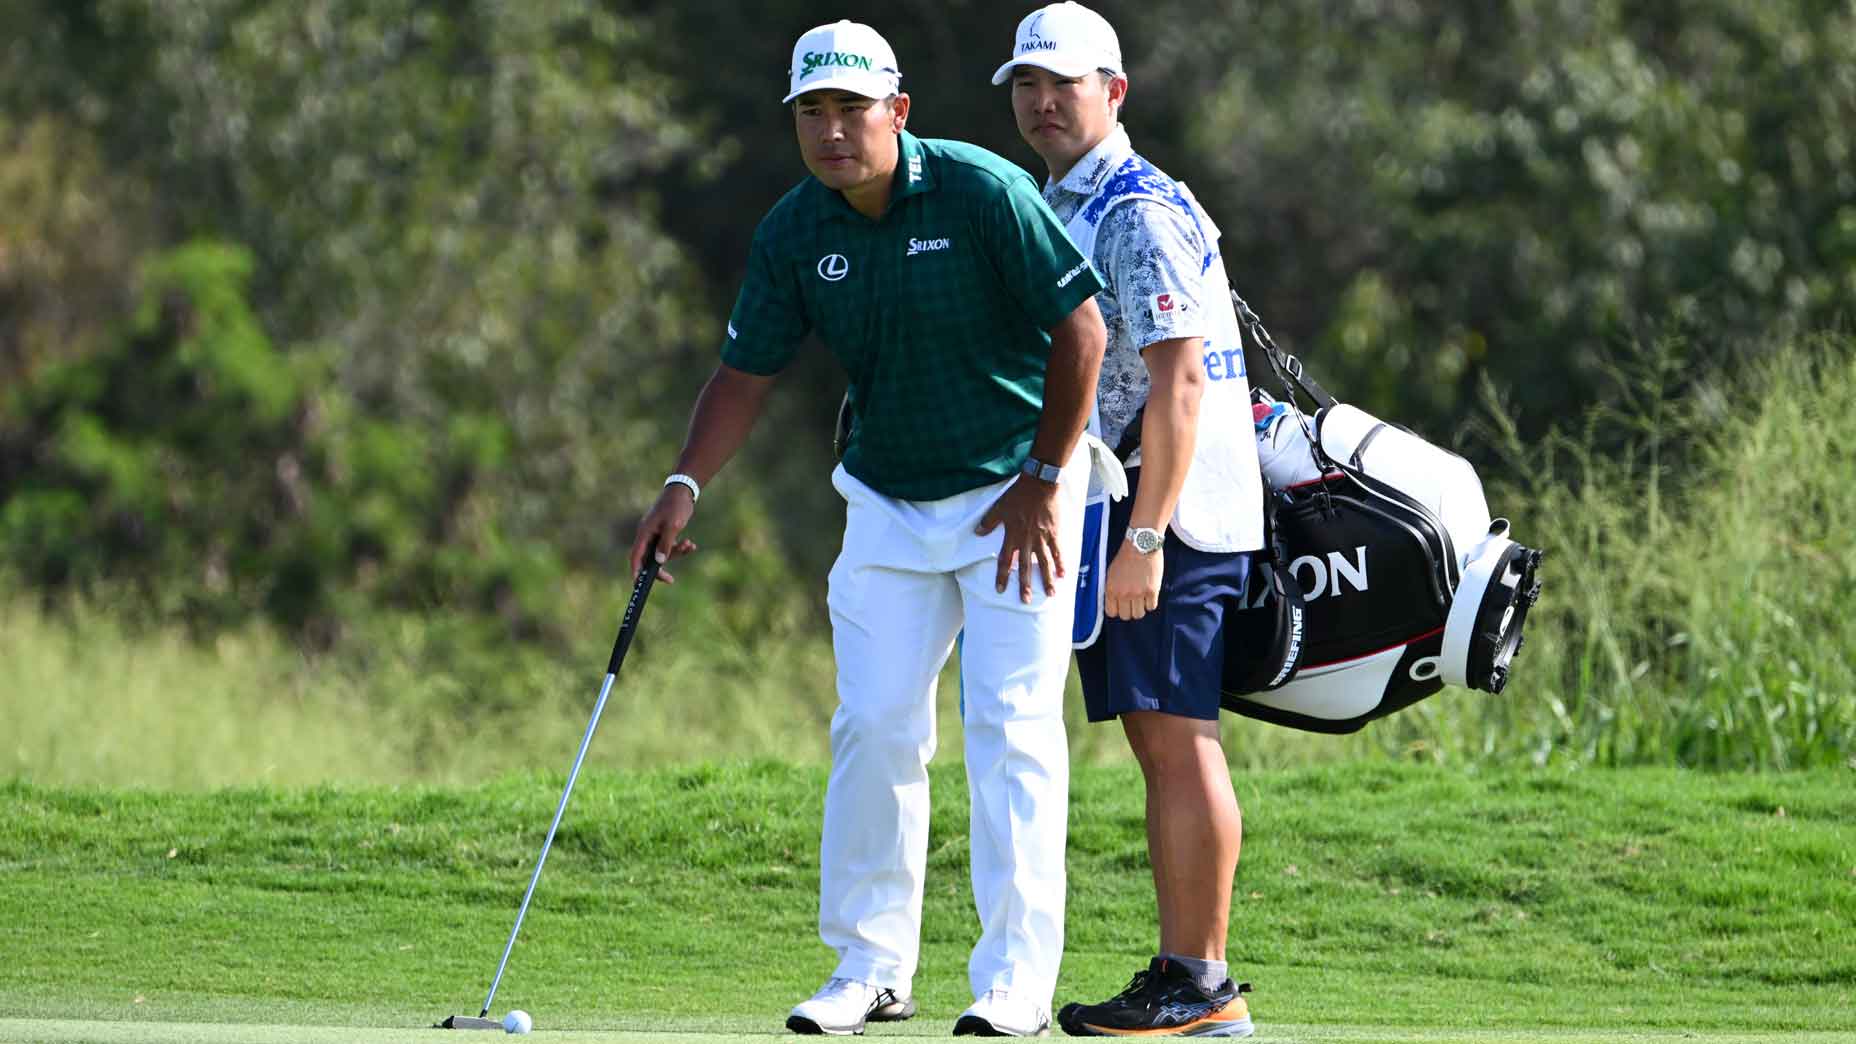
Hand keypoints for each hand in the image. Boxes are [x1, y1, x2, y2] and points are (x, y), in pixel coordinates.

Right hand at [628, 485, 698, 583]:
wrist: (683, 491)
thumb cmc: (675, 506)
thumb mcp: (673, 526)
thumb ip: (665, 544)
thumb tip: (659, 562)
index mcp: (644, 533)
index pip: (636, 556)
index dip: (636, 571)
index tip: (638, 584)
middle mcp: (647, 535)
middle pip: (648, 558)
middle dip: (660, 568)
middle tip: (670, 580)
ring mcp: (655, 534)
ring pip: (662, 553)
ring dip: (676, 553)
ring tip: (689, 545)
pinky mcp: (664, 533)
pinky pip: (669, 546)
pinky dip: (680, 548)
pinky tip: (691, 545)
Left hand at [975, 477, 1063, 602]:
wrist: (1040, 484)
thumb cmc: (1018, 495)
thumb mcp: (999, 507)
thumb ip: (989, 522)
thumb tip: (977, 533)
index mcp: (1012, 536)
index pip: (1005, 561)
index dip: (1002, 576)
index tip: (1000, 590)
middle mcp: (1027, 540)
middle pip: (1025, 567)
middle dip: (1025, 585)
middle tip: (1025, 601)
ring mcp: (1042, 538)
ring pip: (1044, 563)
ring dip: (1047, 579)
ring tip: (1050, 594)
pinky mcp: (1054, 532)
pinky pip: (1058, 551)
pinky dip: (1061, 563)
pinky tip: (1063, 575)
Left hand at [1103, 541, 1163, 619]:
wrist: (1141, 544)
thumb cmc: (1126, 557)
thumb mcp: (1111, 573)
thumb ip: (1112, 589)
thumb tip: (1114, 603)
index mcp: (1111, 589)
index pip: (1112, 613)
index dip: (1117, 610)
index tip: (1121, 605)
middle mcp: (1123, 594)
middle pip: (1126, 616)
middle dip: (1129, 610)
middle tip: (1133, 601)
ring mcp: (1138, 593)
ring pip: (1139, 614)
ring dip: (1140, 608)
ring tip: (1141, 598)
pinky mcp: (1152, 591)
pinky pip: (1151, 607)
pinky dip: (1150, 603)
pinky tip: (1149, 594)